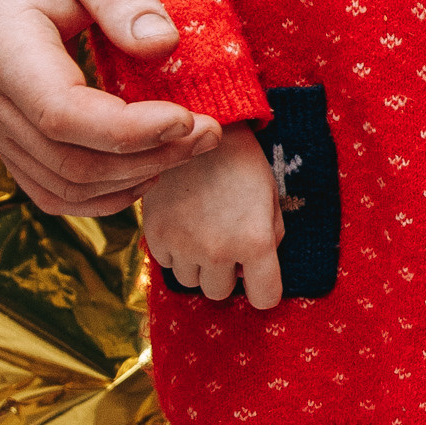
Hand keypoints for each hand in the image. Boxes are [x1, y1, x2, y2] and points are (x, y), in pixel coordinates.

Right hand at [0, 0, 219, 215]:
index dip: (132, 130)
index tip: (191, 118)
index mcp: (1, 45)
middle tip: (210, 132)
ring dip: (134, 179)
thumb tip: (164, 44)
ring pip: (63, 187)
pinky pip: (51, 191)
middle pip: (69, 162)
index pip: (63, 114)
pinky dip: (103, 194)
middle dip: (150, 158)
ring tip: (188, 147)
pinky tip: (148, 166)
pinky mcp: (6, 137)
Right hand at [141, 125, 282, 307]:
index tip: (259, 281)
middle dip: (226, 274)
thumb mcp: (270, 197)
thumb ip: (271, 237)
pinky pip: (166, 264)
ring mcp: (183, 245)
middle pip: (220, 293)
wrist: (198, 127)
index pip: (264, 298)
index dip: (264, 290)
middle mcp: (218, 251)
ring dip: (198, 265)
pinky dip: (174, 251)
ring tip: (203, 231)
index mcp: (256, 242)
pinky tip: (183, 223)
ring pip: (190, 282)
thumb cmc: (242, 162)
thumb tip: (253, 271)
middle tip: (226, 243)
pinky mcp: (154, 235)